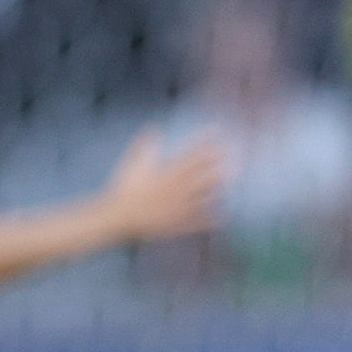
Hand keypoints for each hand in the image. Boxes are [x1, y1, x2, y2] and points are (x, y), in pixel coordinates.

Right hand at [101, 127, 228, 242]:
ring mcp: (179, 207)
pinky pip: (197, 221)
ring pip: (202, 195)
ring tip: (229, 179)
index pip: (190, 155)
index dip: (205, 144)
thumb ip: (145, 146)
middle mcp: (176, 189)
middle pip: (201, 174)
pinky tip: (222, 216)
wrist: (118, 218)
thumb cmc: (124, 189)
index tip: (216, 134)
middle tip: (233, 154)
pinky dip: (209, 219)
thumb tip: (154, 128)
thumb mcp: (132, 164)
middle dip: (217, 163)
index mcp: (166, 174)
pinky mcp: (177, 224)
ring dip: (216, 187)